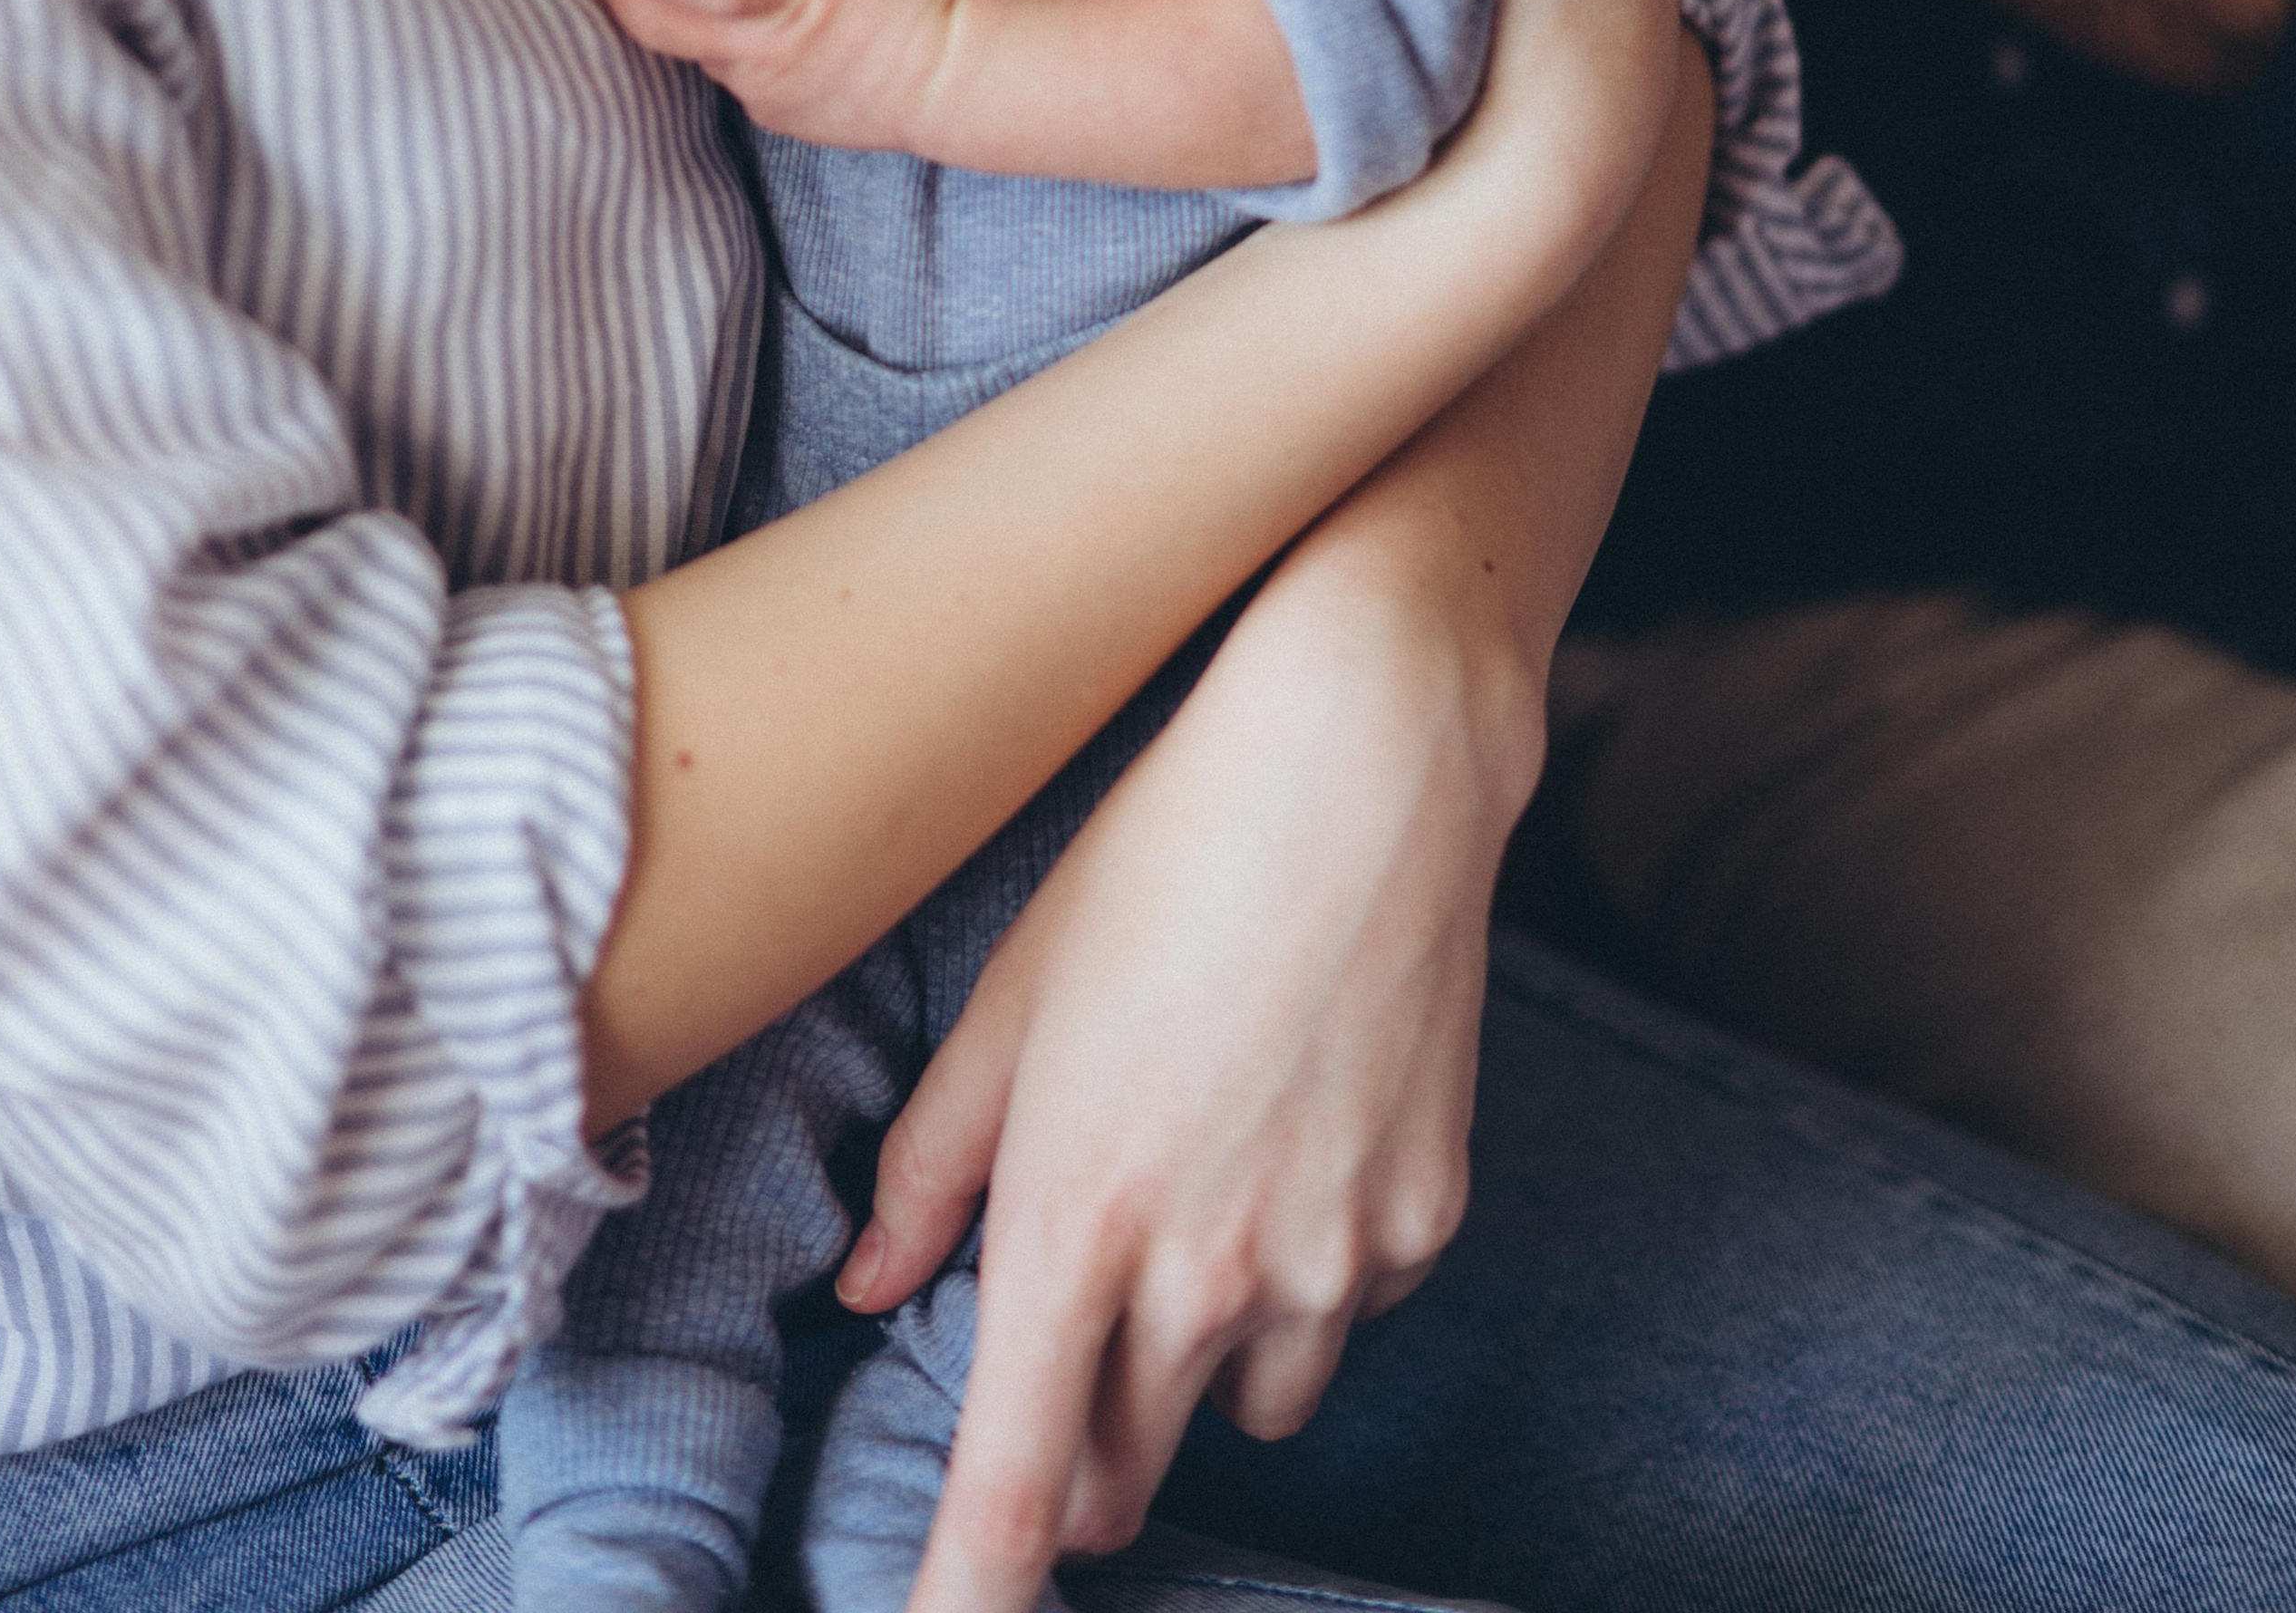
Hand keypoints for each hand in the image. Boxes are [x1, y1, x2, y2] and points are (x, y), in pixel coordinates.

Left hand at [589, 0, 960, 148]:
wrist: (951, 84)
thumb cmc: (915, 1)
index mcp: (785, 4)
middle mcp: (759, 59)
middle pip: (660, 29)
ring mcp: (761, 95)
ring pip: (693, 50)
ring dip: (665, 16)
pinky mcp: (771, 117)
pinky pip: (728, 72)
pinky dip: (718, 44)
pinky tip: (730, 24)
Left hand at [837, 557, 1516, 1612]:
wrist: (1364, 766)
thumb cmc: (1161, 860)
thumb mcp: (1011, 1000)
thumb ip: (931, 1168)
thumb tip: (870, 1284)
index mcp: (1079, 1224)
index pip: (1011, 1490)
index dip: (968, 1595)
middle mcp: (1210, 1274)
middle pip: (1126, 1469)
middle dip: (1082, 1453)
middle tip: (1066, 1357)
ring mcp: (1334, 1259)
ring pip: (1249, 1401)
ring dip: (1204, 1356)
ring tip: (1201, 1192)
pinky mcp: (1424, 1224)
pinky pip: (1347, 1310)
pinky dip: (1312, 1268)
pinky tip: (1298, 1132)